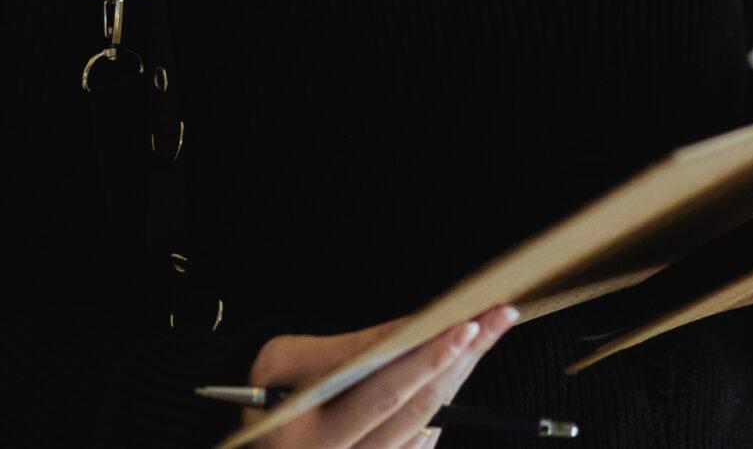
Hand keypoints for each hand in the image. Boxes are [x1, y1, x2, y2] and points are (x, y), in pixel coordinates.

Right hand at [245, 305, 517, 448]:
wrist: (254, 442)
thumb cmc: (265, 390)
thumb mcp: (285, 360)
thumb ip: (347, 350)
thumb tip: (413, 330)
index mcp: (304, 436)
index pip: (380, 394)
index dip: (426, 360)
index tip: (465, 326)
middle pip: (416, 410)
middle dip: (461, 361)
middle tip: (498, 317)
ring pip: (426, 425)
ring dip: (460, 378)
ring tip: (488, 333)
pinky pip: (420, 443)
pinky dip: (442, 404)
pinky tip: (456, 367)